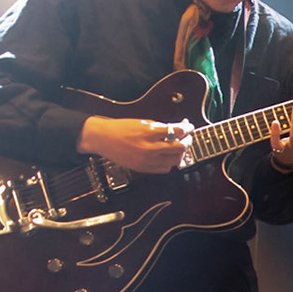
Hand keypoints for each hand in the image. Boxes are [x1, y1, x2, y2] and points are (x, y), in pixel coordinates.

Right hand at [79, 116, 193, 173]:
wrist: (103, 138)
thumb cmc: (121, 128)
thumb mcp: (143, 122)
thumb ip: (161, 127)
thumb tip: (177, 129)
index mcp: (149, 132)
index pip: (177, 131)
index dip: (187, 128)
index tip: (189, 127)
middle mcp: (149, 147)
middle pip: (179, 148)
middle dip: (187, 141)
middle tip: (187, 137)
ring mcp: (147, 160)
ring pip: (175, 161)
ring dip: (180, 154)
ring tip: (179, 148)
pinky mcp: (143, 168)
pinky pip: (164, 169)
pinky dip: (170, 163)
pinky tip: (168, 157)